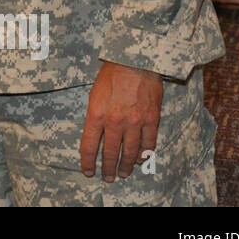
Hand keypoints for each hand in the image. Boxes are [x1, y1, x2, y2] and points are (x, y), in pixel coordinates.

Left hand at [79, 61, 163, 180]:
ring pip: (130, 152)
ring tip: (123, 173)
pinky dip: (144, 154)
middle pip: (110, 153)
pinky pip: (148, 143)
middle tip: (108, 178)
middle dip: (108, 168)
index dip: (87, 162)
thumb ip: (95, 116)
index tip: (88, 172)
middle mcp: (114, 121)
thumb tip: (96, 135)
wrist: (135, 61)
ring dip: (126, 166)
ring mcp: (134, 122)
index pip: (88, 146)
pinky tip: (140, 159)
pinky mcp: (151, 119)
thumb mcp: (94, 94)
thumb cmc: (112, 75)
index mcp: (96, 114)